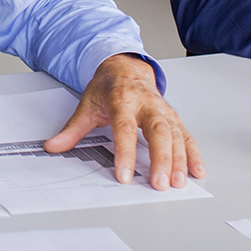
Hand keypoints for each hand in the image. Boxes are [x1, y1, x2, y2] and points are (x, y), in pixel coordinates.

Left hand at [43, 53, 204, 189]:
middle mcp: (146, 104)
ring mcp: (163, 110)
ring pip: (175, 134)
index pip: (125, 128)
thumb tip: (54, 147)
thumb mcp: (87, 104)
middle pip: (157, 131)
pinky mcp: (173, 117)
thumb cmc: (109, 87)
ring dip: (179, 160)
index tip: (124, 176)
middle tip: (160, 183)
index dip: (126, 153)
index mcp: (122, 99)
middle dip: (161, 158)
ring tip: (178, 182)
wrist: (126, 67)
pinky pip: (186, 135)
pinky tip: (196, 170)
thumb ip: (72, 129)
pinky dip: (193, 153)